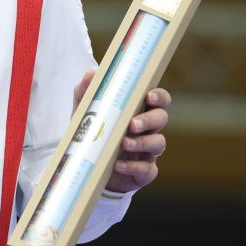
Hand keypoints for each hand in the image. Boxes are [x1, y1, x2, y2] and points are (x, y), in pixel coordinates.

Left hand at [71, 69, 170, 193]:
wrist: (87, 167)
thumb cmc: (92, 133)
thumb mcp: (84, 112)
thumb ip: (86, 91)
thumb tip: (91, 73)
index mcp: (138, 111)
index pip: (159, 99)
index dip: (159, 96)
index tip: (148, 96)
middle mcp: (148, 129)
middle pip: (161, 118)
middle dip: (149, 120)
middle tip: (132, 124)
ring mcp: (148, 151)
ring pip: (158, 143)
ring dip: (142, 142)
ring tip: (123, 143)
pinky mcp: (144, 172)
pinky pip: (147, 169)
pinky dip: (133, 166)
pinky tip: (118, 164)